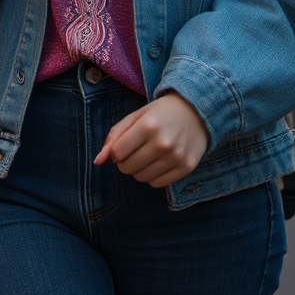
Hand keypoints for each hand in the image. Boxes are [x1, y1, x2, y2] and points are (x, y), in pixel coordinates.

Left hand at [93, 91, 208, 187]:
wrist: (196, 111)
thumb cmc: (160, 114)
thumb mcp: (136, 117)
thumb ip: (114, 136)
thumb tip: (98, 161)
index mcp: (148, 125)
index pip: (117, 153)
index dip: (116, 151)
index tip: (124, 145)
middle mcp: (163, 143)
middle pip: (127, 168)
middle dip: (126, 161)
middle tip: (136, 149)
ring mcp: (176, 156)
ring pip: (141, 178)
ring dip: (139, 169)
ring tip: (148, 154)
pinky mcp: (186, 167)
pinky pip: (157, 184)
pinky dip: (153, 176)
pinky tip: (160, 161)